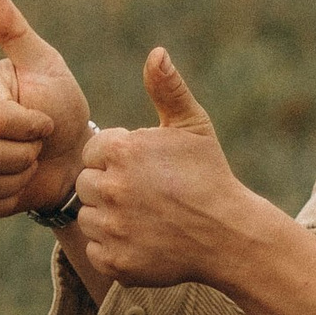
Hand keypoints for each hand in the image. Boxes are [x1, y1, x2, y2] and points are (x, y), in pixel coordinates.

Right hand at [0, 0, 93, 222]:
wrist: (66, 157)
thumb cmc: (59, 107)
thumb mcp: (46, 67)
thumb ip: (16, 33)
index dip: (32, 129)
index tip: (45, 122)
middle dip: (25, 157)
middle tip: (36, 147)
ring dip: (15, 181)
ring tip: (26, 164)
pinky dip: (1, 203)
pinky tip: (13, 185)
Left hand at [75, 47, 248, 284]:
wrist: (230, 235)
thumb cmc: (209, 175)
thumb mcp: (192, 126)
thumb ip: (167, 88)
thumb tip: (156, 52)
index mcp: (122, 151)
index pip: (94, 152)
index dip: (117, 160)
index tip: (144, 170)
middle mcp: (110, 188)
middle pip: (86, 184)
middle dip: (110, 188)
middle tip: (146, 196)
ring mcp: (112, 228)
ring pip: (88, 218)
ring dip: (109, 218)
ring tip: (146, 218)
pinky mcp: (114, 262)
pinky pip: (96, 250)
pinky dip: (114, 248)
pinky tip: (143, 241)